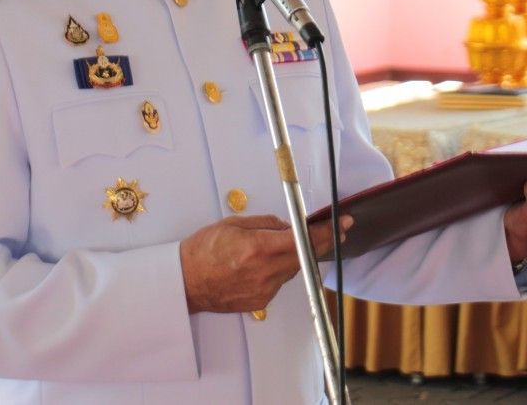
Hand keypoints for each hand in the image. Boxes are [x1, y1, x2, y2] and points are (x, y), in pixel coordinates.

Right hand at [179, 213, 351, 313]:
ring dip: (296, 256)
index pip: (303, 240)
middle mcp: (264, 272)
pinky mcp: (261, 301)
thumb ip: (266, 224)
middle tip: (330, 231)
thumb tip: (288, 225)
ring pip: (293, 270)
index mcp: (258, 248)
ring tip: (284, 246)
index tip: (341, 226)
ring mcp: (264, 290)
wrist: (186, 282)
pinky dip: (279, 270)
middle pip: (305, 256)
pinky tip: (266, 263)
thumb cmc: (203, 252)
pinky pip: (280, 282)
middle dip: (318, 243)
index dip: (326, 233)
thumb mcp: (233, 225)